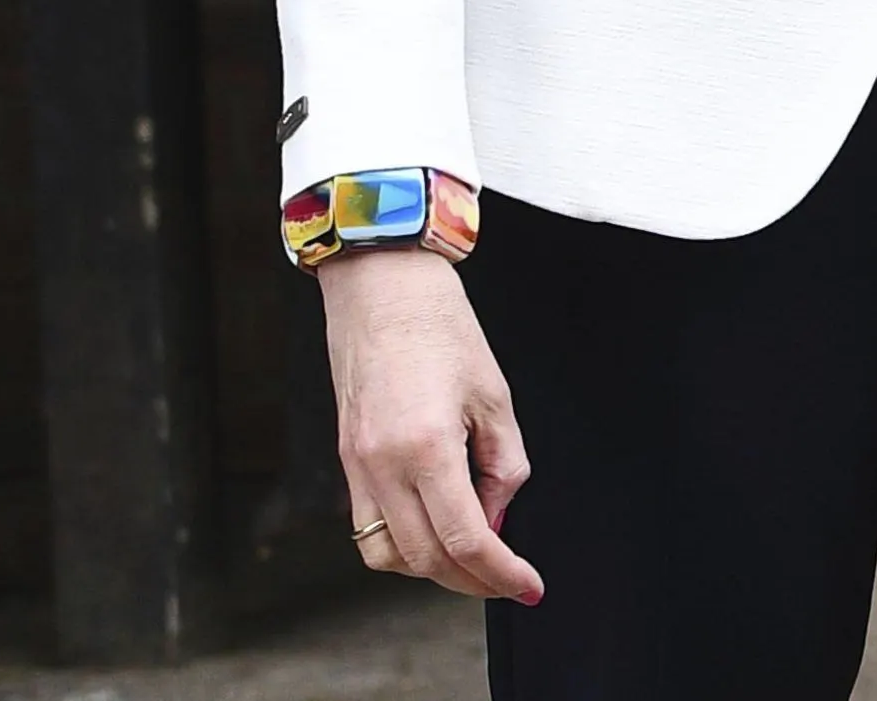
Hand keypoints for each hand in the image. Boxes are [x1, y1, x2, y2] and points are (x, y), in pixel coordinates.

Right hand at [320, 249, 543, 602]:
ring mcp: (355, 468)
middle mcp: (380, 466)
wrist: (382, 290)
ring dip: (433, 569)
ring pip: (389, 555)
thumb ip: (503, 467)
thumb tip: (496, 521)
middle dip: (472, 580)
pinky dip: (405, 546)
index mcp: (425, 448)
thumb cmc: (444, 331)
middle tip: (510, 579)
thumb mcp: (495, 397)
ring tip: (476, 559)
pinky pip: (368, 529)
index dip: (501, 573)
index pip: (464, 540)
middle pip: (425, 559)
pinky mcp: (345, 462)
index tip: (530, 586)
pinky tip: (439, 530)